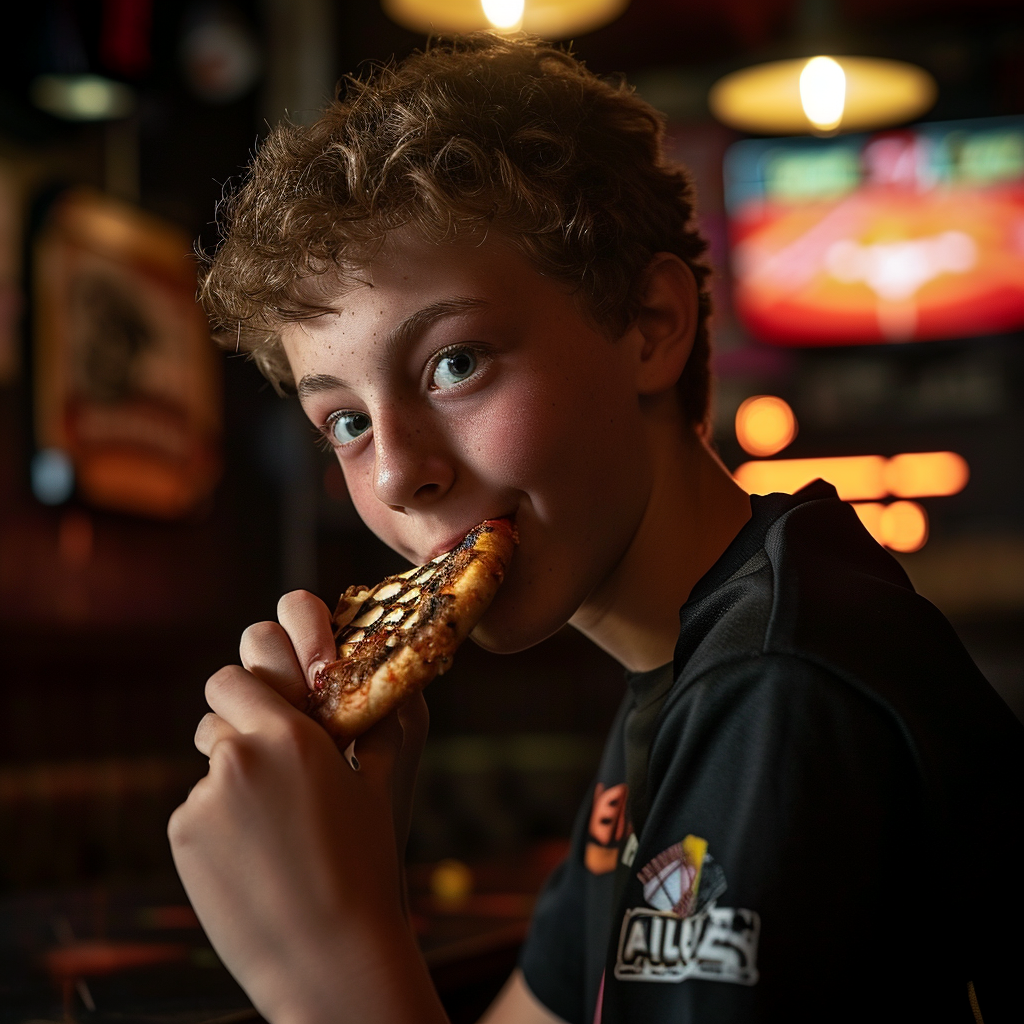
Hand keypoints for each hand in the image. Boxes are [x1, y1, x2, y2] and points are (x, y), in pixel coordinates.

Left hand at [168, 592, 441, 1023]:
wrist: (329, 954)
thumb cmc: (366, 864)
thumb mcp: (380, 786)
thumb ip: (377, 727)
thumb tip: (388, 689)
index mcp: (290, 735)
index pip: (236, 679)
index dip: (247, 691)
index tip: (265, 710)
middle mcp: (241, 756)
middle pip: (214, 716)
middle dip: (235, 731)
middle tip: (268, 771)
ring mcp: (205, 798)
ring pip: (206, 768)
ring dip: (228, 782)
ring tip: (269, 827)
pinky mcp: (183, 836)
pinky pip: (195, 812)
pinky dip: (215, 826)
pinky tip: (252, 859)